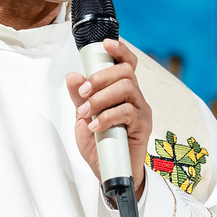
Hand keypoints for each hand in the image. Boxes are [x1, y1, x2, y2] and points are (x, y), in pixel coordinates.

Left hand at [66, 39, 151, 198]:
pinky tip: (95, 126)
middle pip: (125, 72)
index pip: (127, 63)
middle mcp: (135, 97)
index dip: (119, 50)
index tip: (106, 44)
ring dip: (101, 97)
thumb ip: (79, 97)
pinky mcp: (143, 126)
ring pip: (127, 88)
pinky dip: (107, 117)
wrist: (108, 172)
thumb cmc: (100, 144)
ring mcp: (141, 111)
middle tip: (83, 94)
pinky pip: (127, 112)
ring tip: (87, 112)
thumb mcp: (83, 117)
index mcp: (122, 91)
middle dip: (100, 79)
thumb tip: (73, 76)